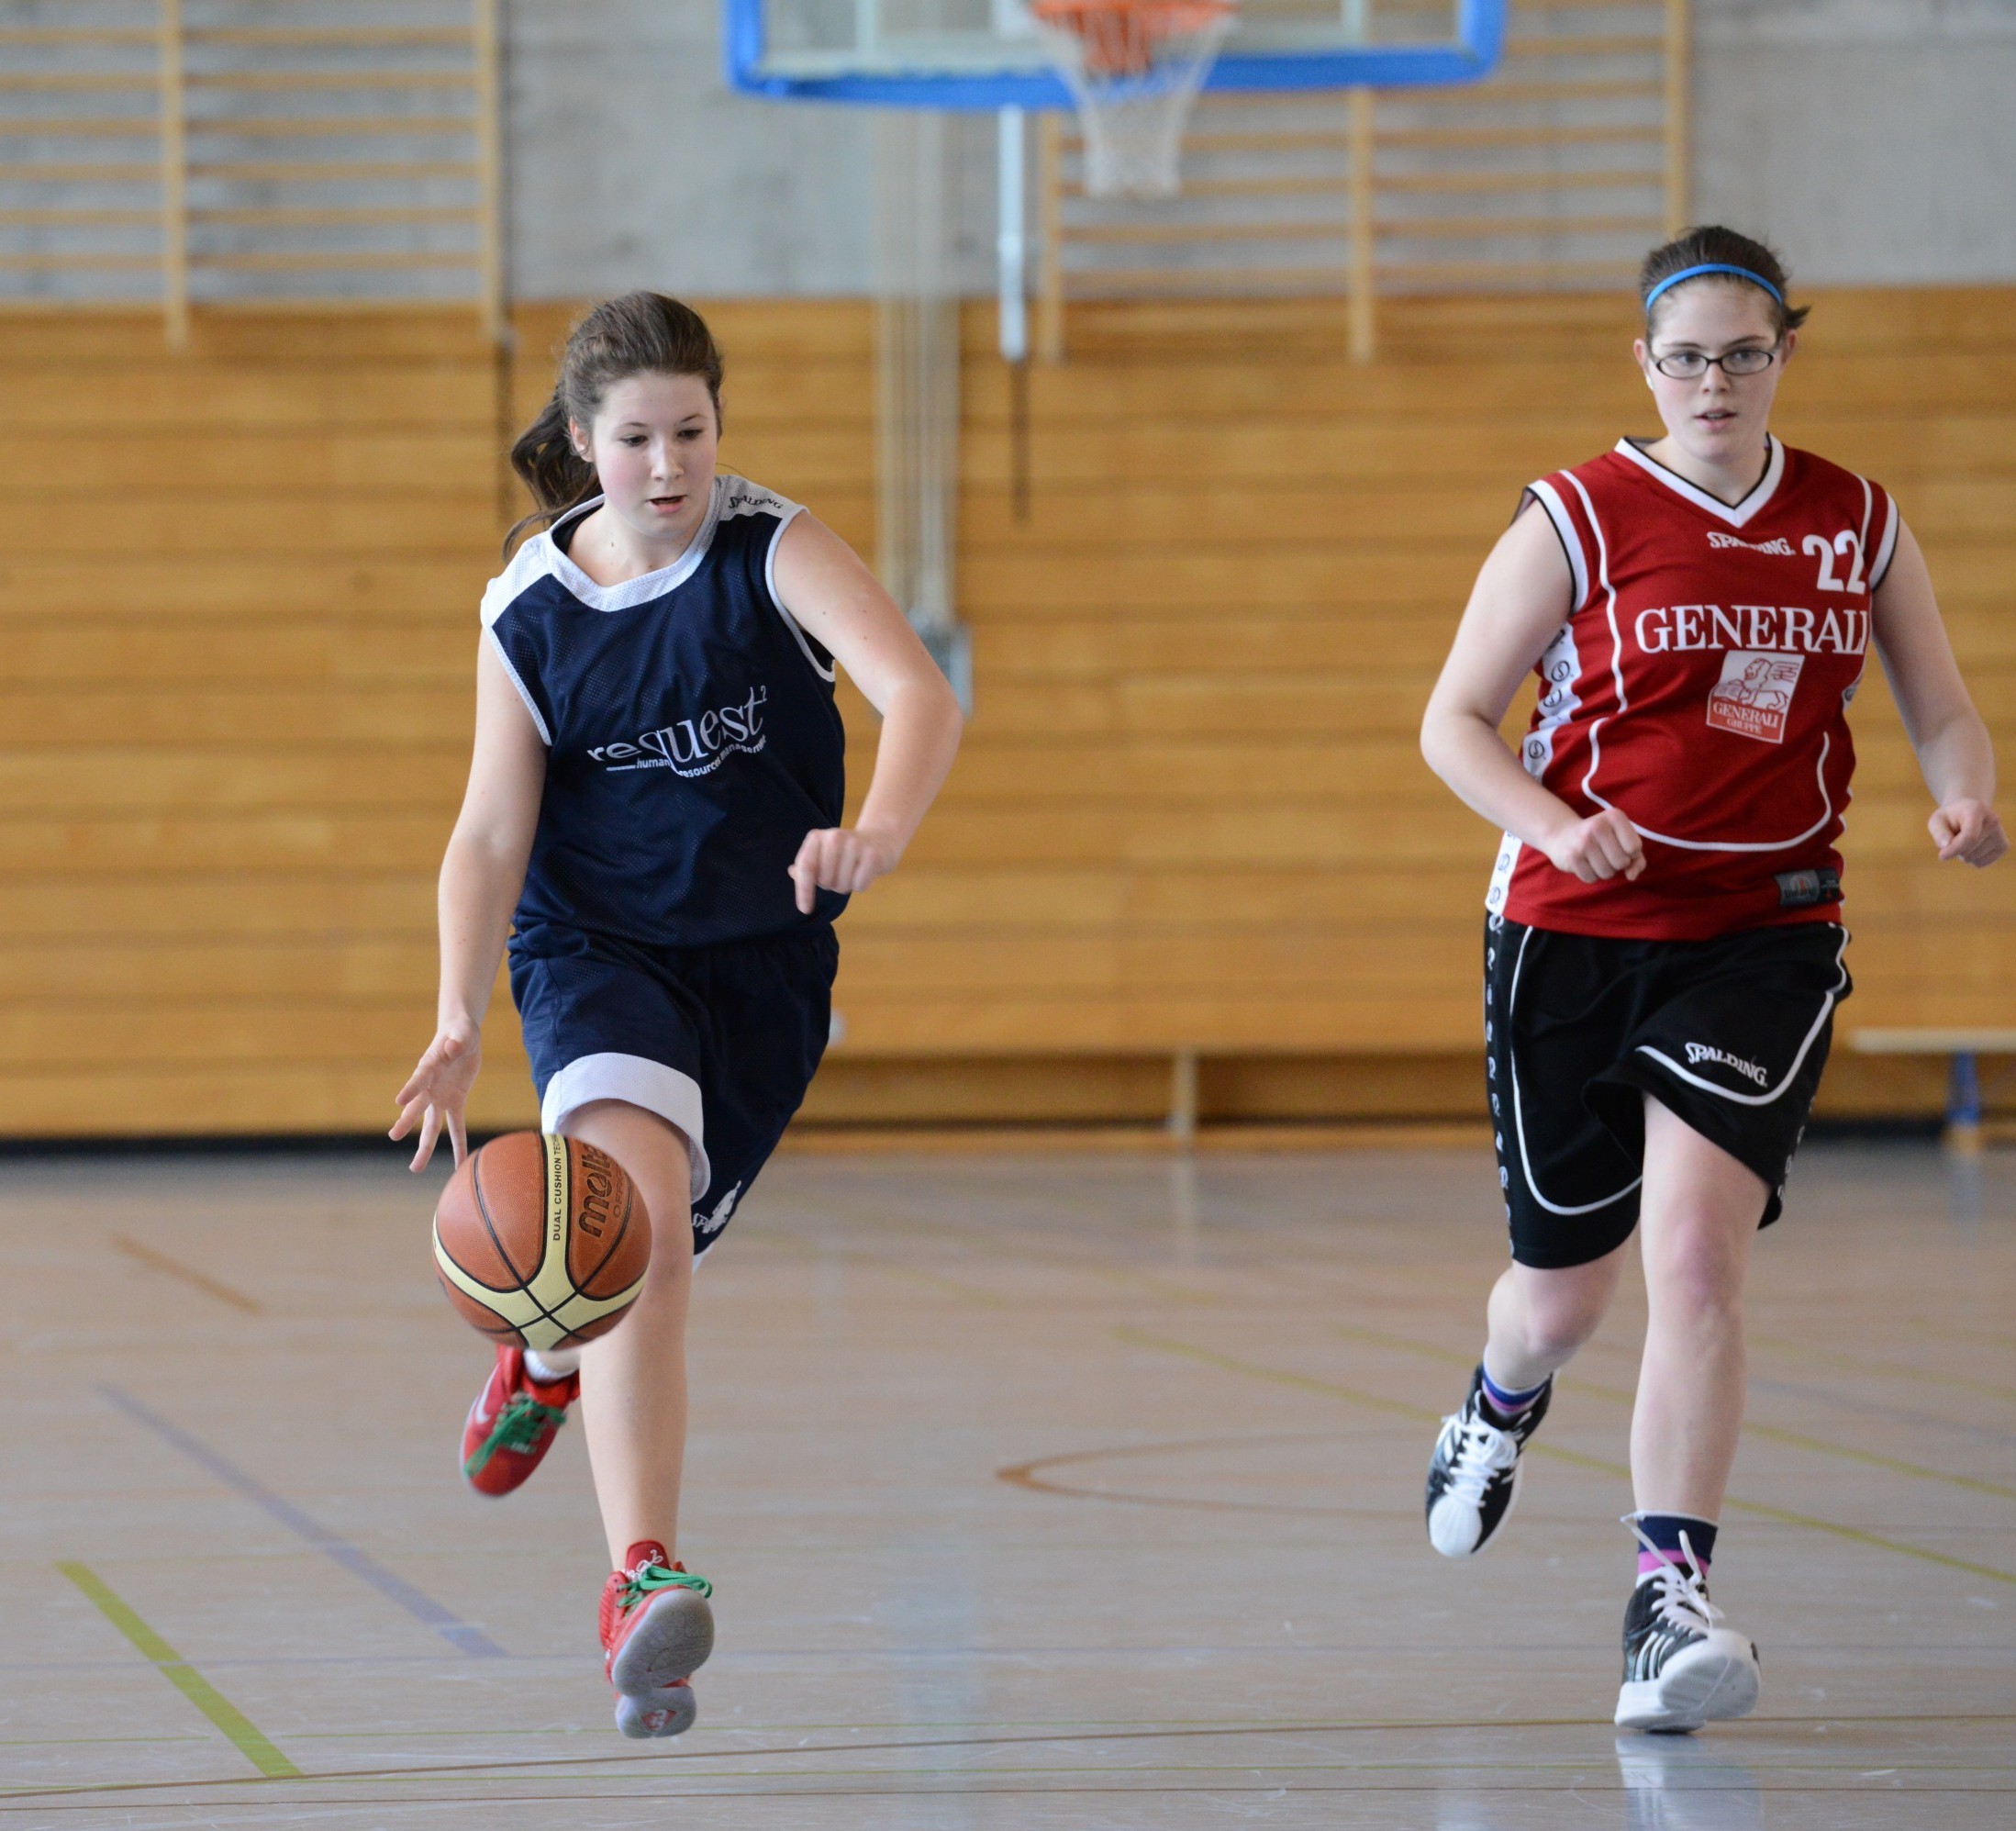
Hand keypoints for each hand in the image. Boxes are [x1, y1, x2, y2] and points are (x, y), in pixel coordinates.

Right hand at [390, 1024, 481, 1170]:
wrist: (460, 1036)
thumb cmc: (459, 1032)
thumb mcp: (463, 1032)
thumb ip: (458, 1040)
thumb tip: (453, 1046)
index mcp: (429, 1066)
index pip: (419, 1078)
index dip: (411, 1088)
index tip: (399, 1101)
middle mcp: (430, 1086)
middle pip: (417, 1107)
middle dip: (406, 1121)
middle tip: (393, 1135)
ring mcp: (440, 1097)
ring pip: (431, 1126)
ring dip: (424, 1147)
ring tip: (415, 1168)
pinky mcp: (455, 1102)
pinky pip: (456, 1126)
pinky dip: (459, 1144)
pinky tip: (460, 1163)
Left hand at [788, 825, 898, 913]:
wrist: (880, 839)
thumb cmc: (844, 852)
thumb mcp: (822, 854)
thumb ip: (807, 866)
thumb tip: (793, 872)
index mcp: (816, 837)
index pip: (806, 867)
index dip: (803, 891)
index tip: (805, 909)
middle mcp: (834, 837)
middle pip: (824, 881)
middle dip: (830, 885)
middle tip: (839, 874)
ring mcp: (855, 844)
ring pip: (842, 886)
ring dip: (846, 886)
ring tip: (852, 871)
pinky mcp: (872, 855)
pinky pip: (859, 885)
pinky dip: (861, 885)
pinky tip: (864, 872)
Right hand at [1542, 808, 1645, 882]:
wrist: (1562, 835)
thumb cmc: (1601, 839)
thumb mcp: (1622, 840)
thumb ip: (1637, 858)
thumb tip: (1631, 876)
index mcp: (1614, 816)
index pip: (1635, 847)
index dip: (1631, 853)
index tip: (1621, 846)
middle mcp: (1598, 826)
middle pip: (1622, 862)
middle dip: (1617, 864)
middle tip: (1607, 854)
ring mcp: (1583, 842)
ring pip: (1607, 873)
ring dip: (1605, 871)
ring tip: (1596, 859)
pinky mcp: (1572, 857)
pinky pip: (1591, 878)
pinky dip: (1591, 876)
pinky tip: (1585, 864)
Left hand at [1930, 798, 2007, 867]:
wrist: (1968, 813)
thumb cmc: (1950, 818)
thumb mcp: (1937, 820)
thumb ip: (1939, 831)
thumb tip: (1946, 845)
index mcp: (1977, 810)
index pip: (1969, 836)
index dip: (1954, 849)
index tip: (1941, 856)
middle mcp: (1993, 820)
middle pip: (1968, 849)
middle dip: (1954, 849)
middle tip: (1954, 836)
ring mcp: (2001, 834)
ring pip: (1972, 858)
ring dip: (1961, 853)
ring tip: (1963, 839)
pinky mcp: (2003, 846)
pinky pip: (1979, 863)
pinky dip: (1971, 859)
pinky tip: (1971, 845)